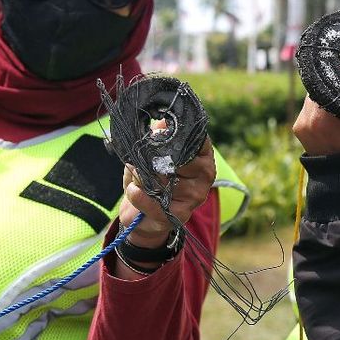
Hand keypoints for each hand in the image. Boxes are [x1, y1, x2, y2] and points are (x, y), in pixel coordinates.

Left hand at [119, 135, 216, 250]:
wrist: (144, 217)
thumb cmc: (151, 181)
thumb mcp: (152, 154)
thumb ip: (157, 137)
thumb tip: (160, 122)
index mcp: (202, 155)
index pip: (195, 137)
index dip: (172, 134)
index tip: (156, 134)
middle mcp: (205, 174)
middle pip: (176, 157)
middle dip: (153, 159)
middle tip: (142, 162)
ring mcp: (195, 195)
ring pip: (164, 178)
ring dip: (142, 178)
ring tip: (139, 180)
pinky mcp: (180, 214)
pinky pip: (154, 202)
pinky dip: (138, 195)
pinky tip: (134, 191)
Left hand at [293, 66, 339, 154]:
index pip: (339, 73)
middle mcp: (318, 112)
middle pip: (324, 83)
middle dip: (332, 85)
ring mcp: (305, 120)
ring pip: (313, 95)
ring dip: (322, 97)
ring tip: (334, 110)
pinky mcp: (297, 127)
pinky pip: (306, 109)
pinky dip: (314, 111)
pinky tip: (325, 122)